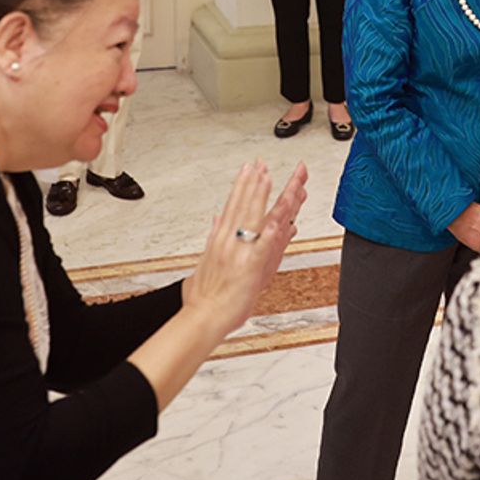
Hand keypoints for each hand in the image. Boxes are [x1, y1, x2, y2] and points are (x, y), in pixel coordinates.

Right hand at [182, 161, 306, 337]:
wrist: (203, 316)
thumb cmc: (205, 295)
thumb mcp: (205, 260)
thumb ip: (214, 237)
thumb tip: (217, 219)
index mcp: (221, 240)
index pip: (233, 205)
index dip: (242, 185)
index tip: (249, 168)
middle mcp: (228, 242)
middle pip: (242, 207)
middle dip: (252, 183)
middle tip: (261, 163)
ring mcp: (238, 254)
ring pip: (250, 221)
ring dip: (258, 198)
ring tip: (266, 178)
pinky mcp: (248, 270)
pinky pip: (260, 251)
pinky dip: (268, 238)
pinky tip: (277, 225)